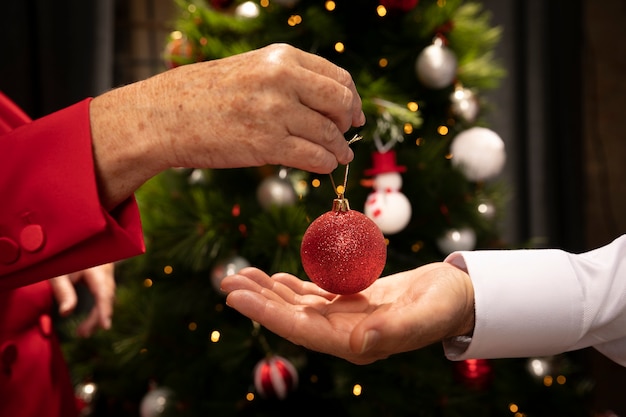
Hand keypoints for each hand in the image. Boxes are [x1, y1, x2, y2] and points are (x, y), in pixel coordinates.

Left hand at [48, 263, 115, 336]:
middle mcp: (106, 272)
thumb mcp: (57, 274)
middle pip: (106, 298)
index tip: (106, 327)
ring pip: (106, 298)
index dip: (104, 310)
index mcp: (97, 269)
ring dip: (97, 316)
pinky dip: (98, 309)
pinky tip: (89, 321)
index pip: (103, 293)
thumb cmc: (61, 258)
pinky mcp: (103, 278)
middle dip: (97, 318)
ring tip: (82, 332)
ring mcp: (107, 274)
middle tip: (82, 334)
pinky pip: (104, 296)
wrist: (69, 243)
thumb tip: (66, 314)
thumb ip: (63, 292)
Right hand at [91, 43, 364, 209]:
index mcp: (281, 58)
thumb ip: (289, 80)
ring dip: (339, 150)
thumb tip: (327, 102)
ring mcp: (275, 112)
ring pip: (330, 134)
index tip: (354, 115)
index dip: (352, 99)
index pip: (338, 77)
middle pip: (340, 103)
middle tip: (346, 136)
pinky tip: (324, 167)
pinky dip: (325, 164)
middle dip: (348, 123)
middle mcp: (283, 80)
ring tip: (340, 157)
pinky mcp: (267, 144)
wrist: (164, 115)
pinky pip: (314, 157)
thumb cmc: (205, 95)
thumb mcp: (251, 70)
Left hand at [221, 263, 474, 364]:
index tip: (236, 297)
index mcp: (355, 343)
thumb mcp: (425, 315)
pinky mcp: (350, 301)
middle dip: (258, 300)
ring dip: (269, 289)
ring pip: (298, 304)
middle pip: (291, 317)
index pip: (301, 330)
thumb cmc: (446, 305)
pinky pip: (314, 293)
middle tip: (226, 280)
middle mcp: (343, 334)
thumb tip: (357, 346)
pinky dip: (292, 284)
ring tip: (241, 272)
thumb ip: (393, 332)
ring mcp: (345, 318)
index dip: (266, 314)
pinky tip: (276, 275)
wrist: (458, 295)